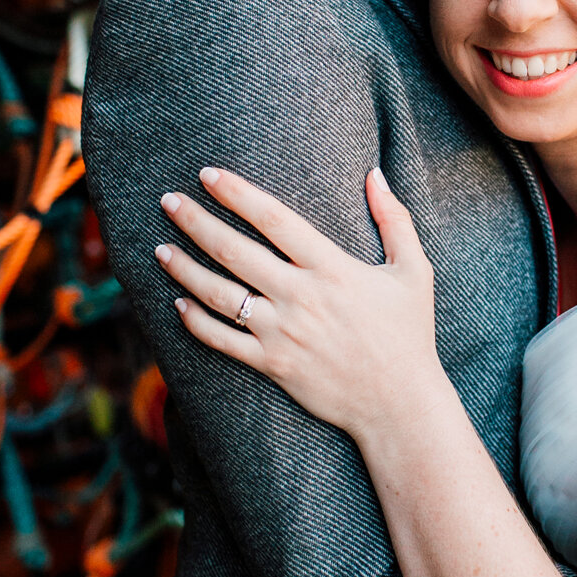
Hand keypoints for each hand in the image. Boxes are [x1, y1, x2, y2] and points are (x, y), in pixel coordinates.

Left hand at [155, 166, 447, 438]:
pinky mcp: (272, 365)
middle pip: (236, 250)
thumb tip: (375, 173)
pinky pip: (223, 340)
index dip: (237, 193)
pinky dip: (195, 321)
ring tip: (161, 249)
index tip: (208, 175)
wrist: (400, 404)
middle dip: (196, 221)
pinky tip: (177, 302)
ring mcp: (283, 333)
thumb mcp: (415, 270)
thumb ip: (394, 219)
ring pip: (220, 294)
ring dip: (185, 269)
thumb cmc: (408, 334)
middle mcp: (301, 297)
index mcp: (332, 268)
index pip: (274, 219)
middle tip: (169, 201)